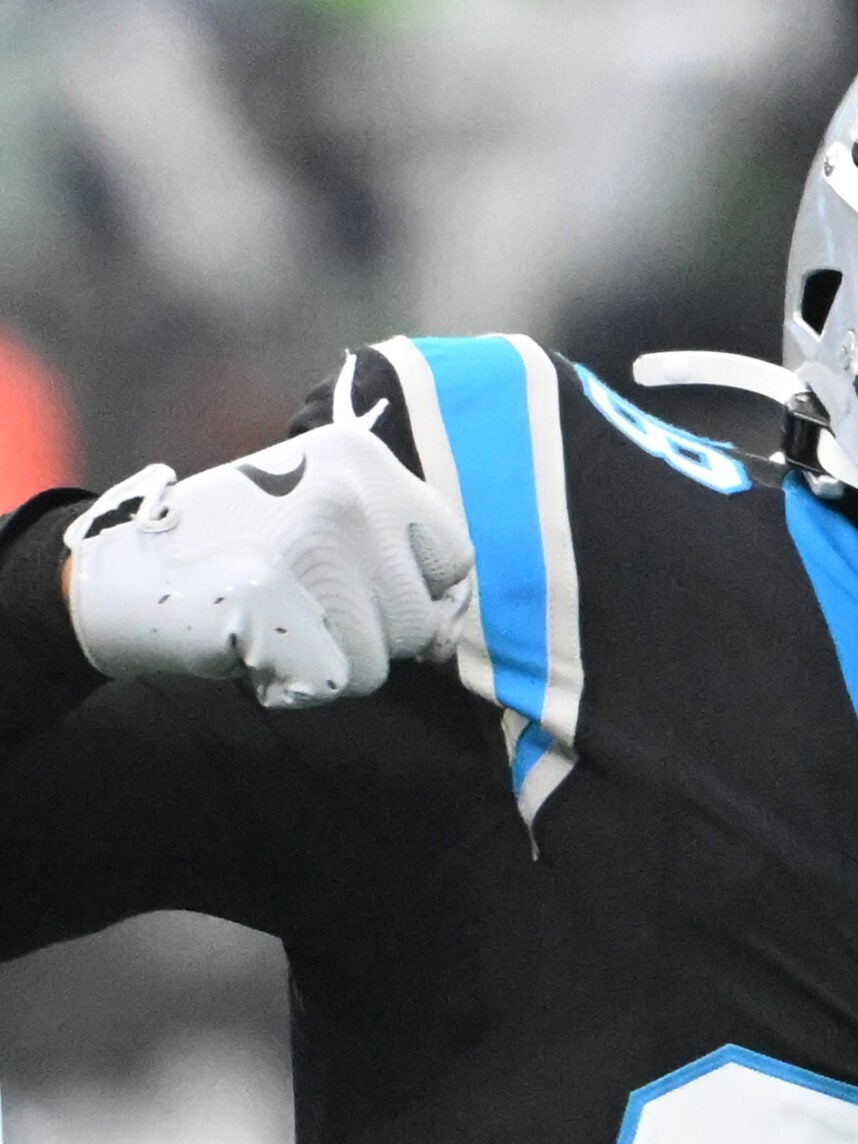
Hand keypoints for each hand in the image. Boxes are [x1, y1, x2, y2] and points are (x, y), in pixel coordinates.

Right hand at [64, 420, 475, 709]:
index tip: (368, 600)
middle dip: (371, 634)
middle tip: (301, 608)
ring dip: (333, 660)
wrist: (117, 575)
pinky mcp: (274, 600)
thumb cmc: (234, 552)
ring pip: (384, 657)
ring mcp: (312, 545)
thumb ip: (392, 552)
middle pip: (421, 615)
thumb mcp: (320, 512)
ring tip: (274, 621)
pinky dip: (296, 685)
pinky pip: (339, 683)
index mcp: (363, 458)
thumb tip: (448, 625)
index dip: (420, 595)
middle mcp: (347, 492)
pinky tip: (252, 649)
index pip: (454, 555)